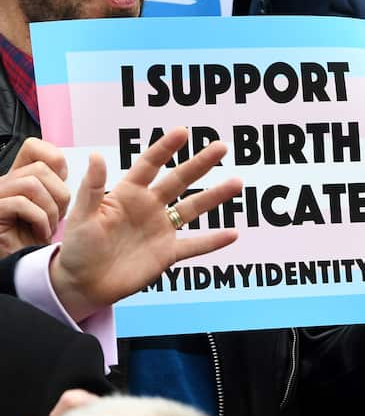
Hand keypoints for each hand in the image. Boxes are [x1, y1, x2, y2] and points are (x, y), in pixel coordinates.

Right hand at [0, 138, 70, 255]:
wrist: (28, 263)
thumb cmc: (41, 234)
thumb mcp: (55, 202)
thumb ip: (60, 181)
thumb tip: (92, 161)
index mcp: (22, 175)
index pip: (33, 146)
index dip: (53, 157)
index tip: (64, 179)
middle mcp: (8, 182)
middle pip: (40, 168)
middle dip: (59, 193)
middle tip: (59, 214)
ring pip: (31, 184)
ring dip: (49, 208)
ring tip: (50, 224)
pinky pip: (21, 203)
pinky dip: (39, 219)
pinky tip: (41, 231)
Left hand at [48, 127, 242, 322]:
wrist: (83, 284)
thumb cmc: (77, 248)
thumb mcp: (81, 217)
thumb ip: (92, 189)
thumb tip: (96, 156)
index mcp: (128, 194)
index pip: (149, 165)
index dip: (165, 148)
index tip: (183, 132)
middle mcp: (149, 207)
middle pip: (179, 180)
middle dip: (200, 163)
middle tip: (220, 147)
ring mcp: (161, 229)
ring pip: (193, 208)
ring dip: (215, 196)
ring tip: (237, 183)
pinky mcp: (168, 253)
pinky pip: (195, 245)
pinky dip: (213, 241)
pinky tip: (233, 234)